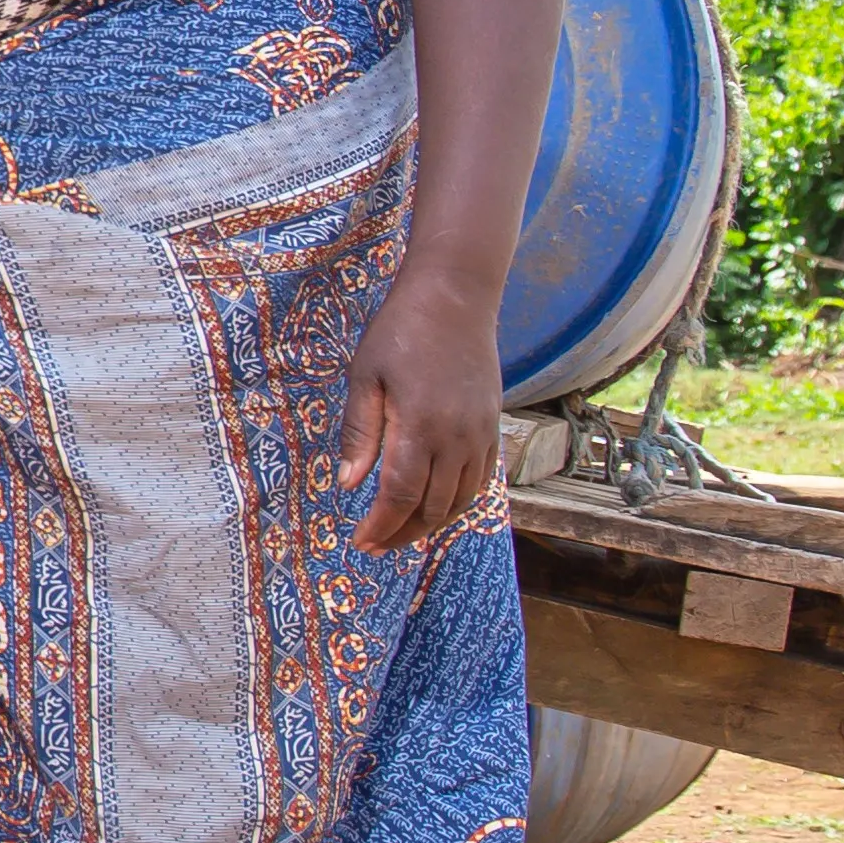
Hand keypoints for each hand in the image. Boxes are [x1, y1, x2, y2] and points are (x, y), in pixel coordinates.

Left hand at [337, 270, 502, 552]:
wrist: (456, 297)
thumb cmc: (401, 331)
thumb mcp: (366, 376)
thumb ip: (361, 433)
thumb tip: (349, 484)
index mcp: (421, 426)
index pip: (401, 496)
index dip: (381, 525)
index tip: (361, 543)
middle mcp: (458, 437)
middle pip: (432, 507)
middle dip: (402, 533)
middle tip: (376, 545)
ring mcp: (481, 434)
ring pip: (460, 500)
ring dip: (431, 524)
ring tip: (402, 533)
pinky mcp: (494, 427)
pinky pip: (481, 481)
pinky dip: (459, 503)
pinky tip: (436, 507)